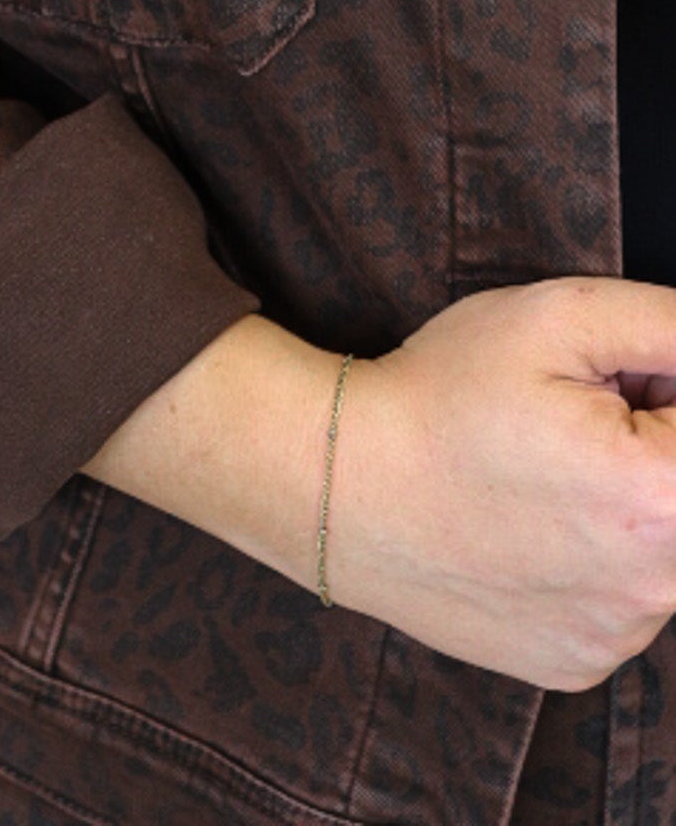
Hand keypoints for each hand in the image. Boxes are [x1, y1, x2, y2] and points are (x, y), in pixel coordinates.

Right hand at [327, 275, 675, 690]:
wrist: (338, 486)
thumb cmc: (440, 394)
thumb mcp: (559, 316)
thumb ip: (669, 325)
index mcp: (667, 495)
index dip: (660, 386)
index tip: (609, 381)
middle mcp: (660, 588)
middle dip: (653, 443)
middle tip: (568, 418)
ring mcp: (618, 637)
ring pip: (665, 549)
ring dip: (630, 504)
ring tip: (539, 473)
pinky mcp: (579, 664)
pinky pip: (621, 599)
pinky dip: (593, 559)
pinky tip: (525, 527)